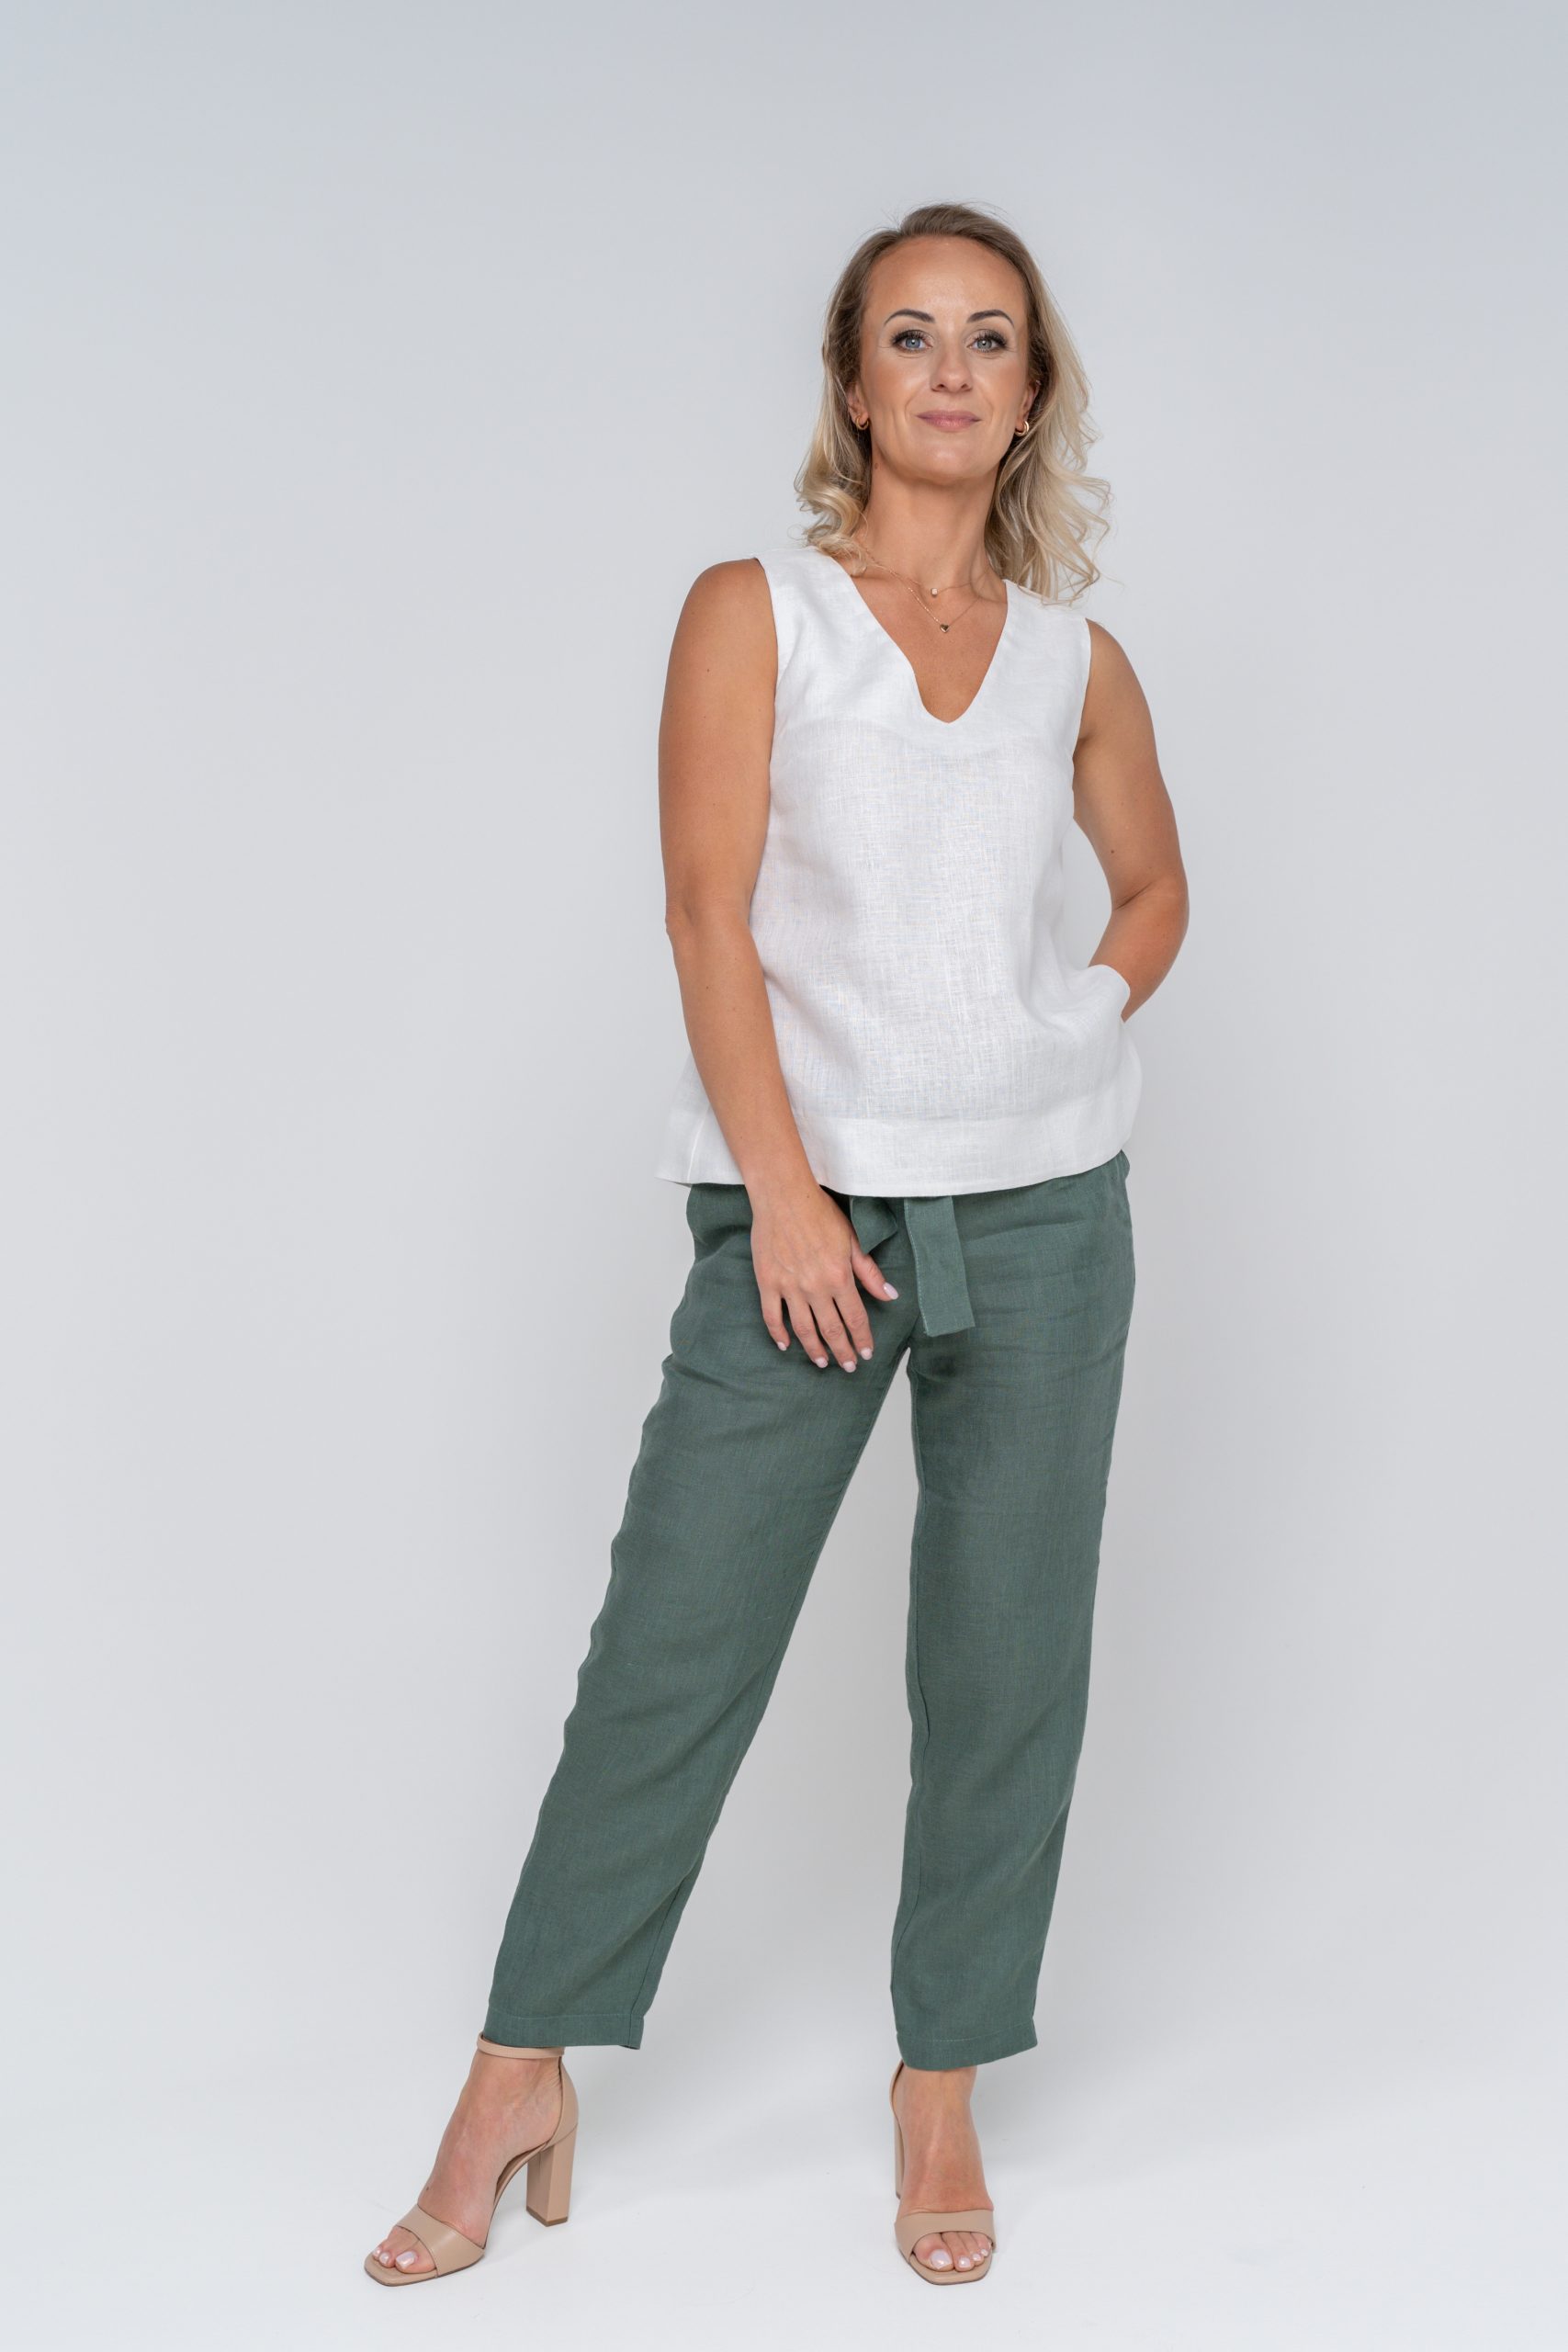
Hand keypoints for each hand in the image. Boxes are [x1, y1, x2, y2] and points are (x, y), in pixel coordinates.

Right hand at [749, 1185, 898, 1371]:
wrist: (783, 1196)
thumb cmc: (820, 1213)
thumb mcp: (852, 1239)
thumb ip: (869, 1272)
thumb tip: (890, 1295)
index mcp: (839, 1277)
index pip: (855, 1318)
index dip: (862, 1339)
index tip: (866, 1353)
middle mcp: (815, 1287)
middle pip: (832, 1330)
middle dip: (843, 1352)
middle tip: (849, 1366)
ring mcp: (789, 1287)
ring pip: (804, 1330)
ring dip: (815, 1350)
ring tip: (822, 1362)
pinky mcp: (767, 1283)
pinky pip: (772, 1317)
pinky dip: (779, 1334)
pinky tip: (786, 1345)